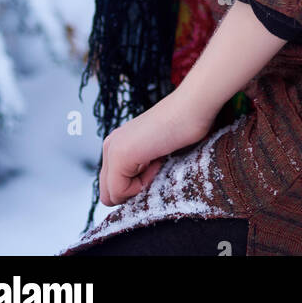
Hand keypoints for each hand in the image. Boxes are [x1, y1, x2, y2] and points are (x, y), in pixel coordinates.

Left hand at [99, 89, 215, 207]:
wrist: (193, 106)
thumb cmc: (184, 125)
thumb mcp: (156, 150)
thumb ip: (142, 165)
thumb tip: (137, 190)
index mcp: (117, 143)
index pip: (112, 186)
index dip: (135, 188)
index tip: (155, 165)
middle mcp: (110, 145)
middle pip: (108, 194)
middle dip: (132, 192)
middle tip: (155, 168)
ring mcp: (112, 149)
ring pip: (111, 196)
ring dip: (138, 188)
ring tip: (156, 162)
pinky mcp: (119, 156)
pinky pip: (119, 192)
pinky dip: (141, 185)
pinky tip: (156, 161)